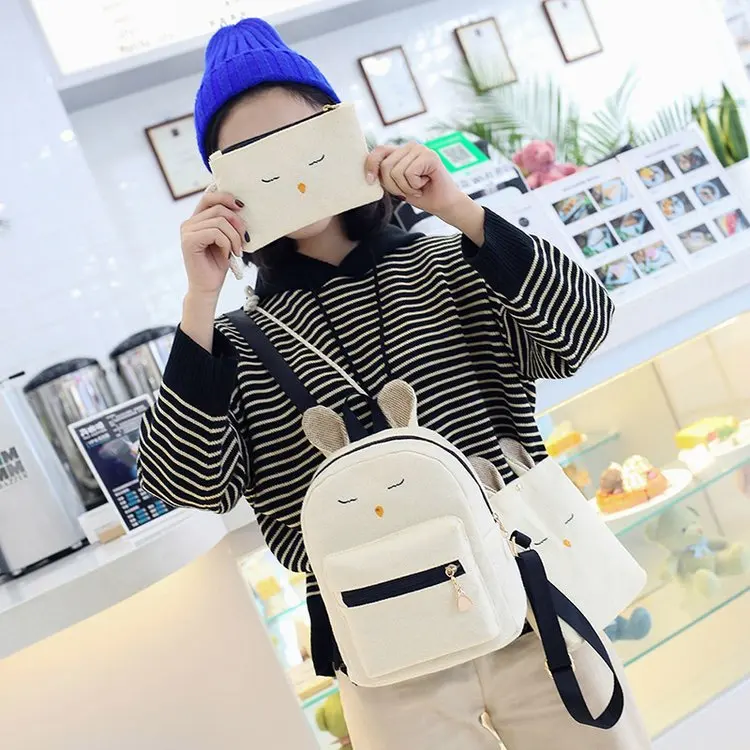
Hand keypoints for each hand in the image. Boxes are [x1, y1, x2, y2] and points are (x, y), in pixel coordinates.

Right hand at [180, 187, 247, 297]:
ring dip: (234, 237)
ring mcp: (187, 231)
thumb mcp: (226, 239)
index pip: (209, 197)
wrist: (208, 287)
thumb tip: (239, 205)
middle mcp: (189, 223)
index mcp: (197, 219)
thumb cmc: (218, 264)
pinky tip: (227, 254)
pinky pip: (216, 233)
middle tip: (244, 240)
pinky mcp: (188, 241)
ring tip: (237, 251)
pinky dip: (227, 244)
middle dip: (237, 223)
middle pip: (219, 209)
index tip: (241, 206)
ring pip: (220, 221)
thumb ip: (227, 222)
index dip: (226, 197)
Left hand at [366, 143, 484, 244]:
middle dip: (393, 186)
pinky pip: (409, 173)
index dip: (370, 165)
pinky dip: (415, 186)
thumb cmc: (421, 195)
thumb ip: (384, 176)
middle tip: (407, 191)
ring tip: (418, 187)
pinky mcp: (429, 155)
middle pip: (385, 166)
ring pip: (396, 171)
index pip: (378, 151)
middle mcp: (409, 146)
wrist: (443, 204)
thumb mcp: (396, 185)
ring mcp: (420, 149)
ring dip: (406, 187)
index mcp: (400, 152)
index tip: (370, 181)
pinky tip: (425, 183)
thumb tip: (368, 174)